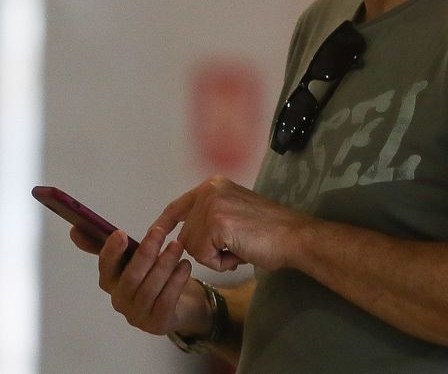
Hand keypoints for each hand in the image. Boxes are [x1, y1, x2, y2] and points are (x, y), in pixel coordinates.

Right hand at [77, 225, 209, 337]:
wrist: (179, 304)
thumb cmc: (153, 276)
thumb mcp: (134, 258)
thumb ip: (111, 245)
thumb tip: (75, 229)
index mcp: (111, 282)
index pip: (106, 267)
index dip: (112, 251)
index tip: (121, 233)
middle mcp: (120, 301)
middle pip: (131, 277)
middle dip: (145, 253)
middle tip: (159, 232)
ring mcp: (138, 315)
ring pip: (150, 288)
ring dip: (164, 264)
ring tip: (177, 246)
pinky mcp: (157, 324)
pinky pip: (166, 301)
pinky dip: (176, 281)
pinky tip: (185, 266)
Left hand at [150, 175, 307, 273]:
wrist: (294, 236)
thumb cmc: (270, 232)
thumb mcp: (234, 213)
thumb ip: (210, 217)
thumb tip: (184, 239)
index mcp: (213, 185)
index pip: (177, 206)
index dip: (163, 225)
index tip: (153, 237)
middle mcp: (209, 190)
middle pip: (185, 234)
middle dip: (207, 249)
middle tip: (237, 246)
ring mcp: (212, 205)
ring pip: (191, 247)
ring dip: (214, 257)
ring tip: (240, 248)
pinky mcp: (216, 223)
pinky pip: (203, 256)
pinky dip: (221, 263)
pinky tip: (240, 253)